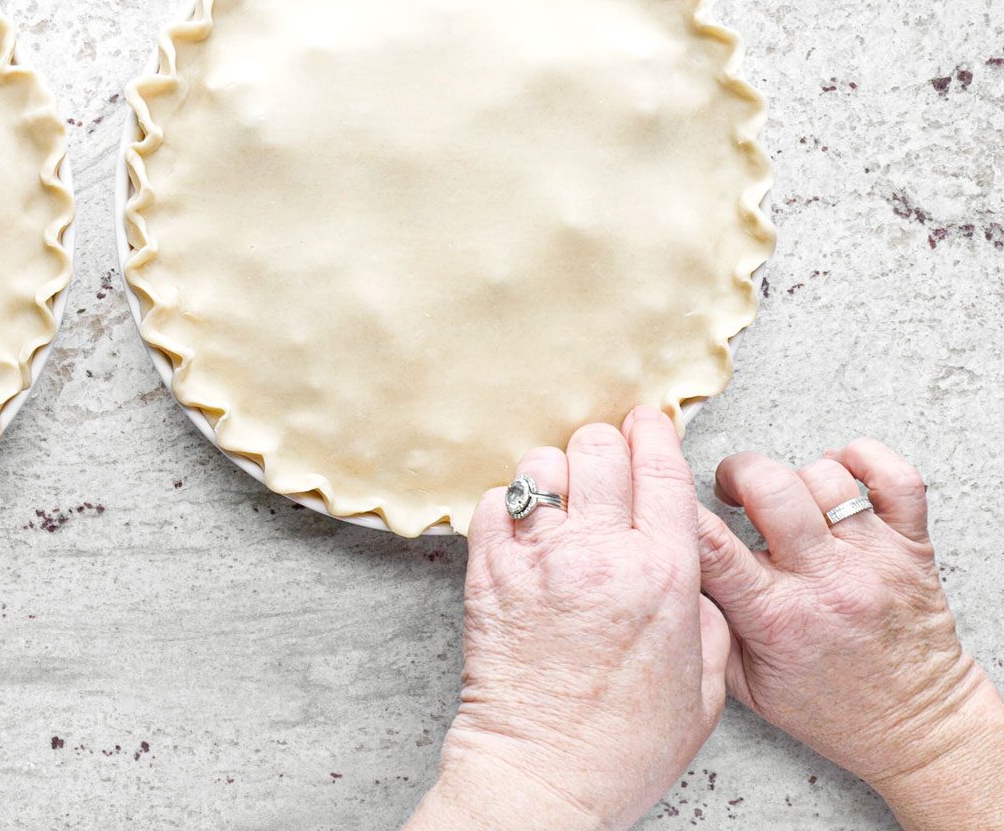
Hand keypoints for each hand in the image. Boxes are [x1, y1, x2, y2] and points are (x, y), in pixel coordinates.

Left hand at [406, 408, 726, 830]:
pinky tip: (524, 528)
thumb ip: (709, 617)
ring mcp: (538, 560)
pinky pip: (493, 504)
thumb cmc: (627, 745)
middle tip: (607, 461)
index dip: (655, 432)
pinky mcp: (487, 574)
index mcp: (665, 576)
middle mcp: (601, 555)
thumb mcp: (707, 687)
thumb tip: (692, 574)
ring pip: (542, 467)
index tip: (649, 419)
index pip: (662, 469)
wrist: (543, 775)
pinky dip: (509, 505)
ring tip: (562, 498)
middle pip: (599, 450)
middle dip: (606, 445)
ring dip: (555, 473)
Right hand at [697, 438, 1003, 829]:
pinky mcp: (912, 547)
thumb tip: (673, 570)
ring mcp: (874, 559)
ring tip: (788, 498)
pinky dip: (863, 459)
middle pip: (770, 486)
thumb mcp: (743, 684)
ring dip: (795, 477)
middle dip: (737, 472)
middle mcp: (826, 581)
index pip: (711, 543)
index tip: (666, 497)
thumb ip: (705, 626)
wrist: (916, 729)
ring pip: (824, 476)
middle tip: (732, 491)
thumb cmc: (830, 708)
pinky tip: (837, 473)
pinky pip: (896, 477)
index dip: (678, 508)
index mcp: (776, 617)